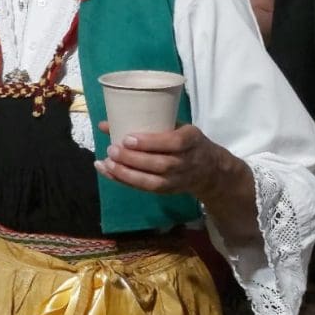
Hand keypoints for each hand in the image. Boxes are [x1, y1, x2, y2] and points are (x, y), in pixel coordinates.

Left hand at [94, 121, 239, 199]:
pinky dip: (124, 181)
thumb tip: (105, 124)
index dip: (151, 142)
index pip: (175, 142)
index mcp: (192, 139)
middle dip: (133, 159)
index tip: (128, 138)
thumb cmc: (185, 140)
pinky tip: (108, 172)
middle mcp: (188, 162)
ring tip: (106, 163)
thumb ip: (145, 123)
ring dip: (126, 173)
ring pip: (153, 182)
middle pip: (161, 164)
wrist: (209, 168)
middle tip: (111, 150)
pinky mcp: (168, 191)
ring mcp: (179, 179)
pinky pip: (146, 189)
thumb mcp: (174, 126)